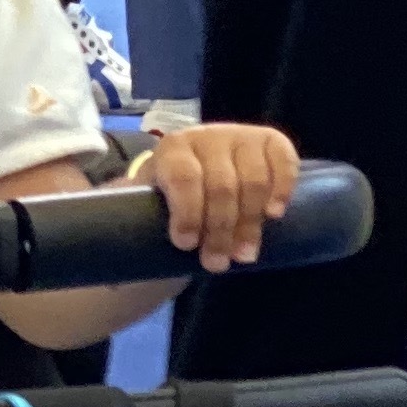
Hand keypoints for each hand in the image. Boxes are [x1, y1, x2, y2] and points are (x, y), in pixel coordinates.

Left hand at [145, 122, 301, 271]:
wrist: (197, 176)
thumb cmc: (168, 198)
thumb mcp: (146, 206)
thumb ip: (140, 222)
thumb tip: (120, 271)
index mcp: (171, 149)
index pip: (183, 179)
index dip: (187, 213)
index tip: (184, 245)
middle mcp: (207, 136)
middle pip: (221, 186)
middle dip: (220, 230)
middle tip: (216, 262)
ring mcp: (241, 135)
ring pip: (253, 181)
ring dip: (250, 223)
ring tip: (244, 254)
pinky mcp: (271, 140)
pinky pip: (285, 162)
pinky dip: (282, 189)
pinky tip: (273, 215)